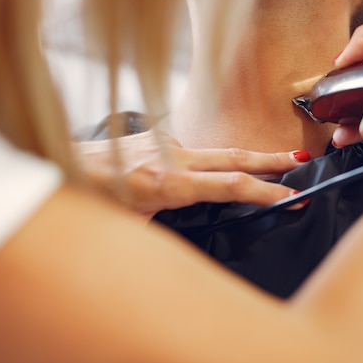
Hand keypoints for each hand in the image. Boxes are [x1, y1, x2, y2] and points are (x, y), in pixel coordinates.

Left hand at [73, 130, 310, 217]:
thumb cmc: (92, 199)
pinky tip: (188, 175)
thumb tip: (186, 215)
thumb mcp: (133, 226)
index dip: (265, 192)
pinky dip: (200, 165)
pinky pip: (190, 152)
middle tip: (301, 161)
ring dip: (239, 162)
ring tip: (262, 168)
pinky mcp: (159, 136)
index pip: (230, 186)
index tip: (291, 196)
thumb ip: (166, 219)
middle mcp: (173, 158)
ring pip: (214, 154)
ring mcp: (166, 142)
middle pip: (235, 157)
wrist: (61, 163)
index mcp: (169, 185)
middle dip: (272, 160)